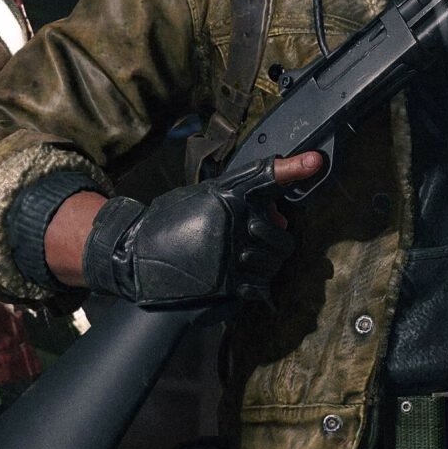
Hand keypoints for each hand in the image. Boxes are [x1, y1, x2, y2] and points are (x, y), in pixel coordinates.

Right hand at [80, 155, 319, 307]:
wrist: (132, 254)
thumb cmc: (169, 224)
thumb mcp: (201, 200)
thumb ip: (242, 203)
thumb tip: (280, 216)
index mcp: (225, 195)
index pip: (266, 177)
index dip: (293, 169)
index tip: (315, 162)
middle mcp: (231, 219)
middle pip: (282, 235)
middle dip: (277, 244)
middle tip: (260, 244)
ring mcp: (230, 251)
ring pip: (274, 261)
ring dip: (266, 265)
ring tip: (244, 262)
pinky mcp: (226, 280)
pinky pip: (261, 284)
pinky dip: (258, 286)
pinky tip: (243, 282)